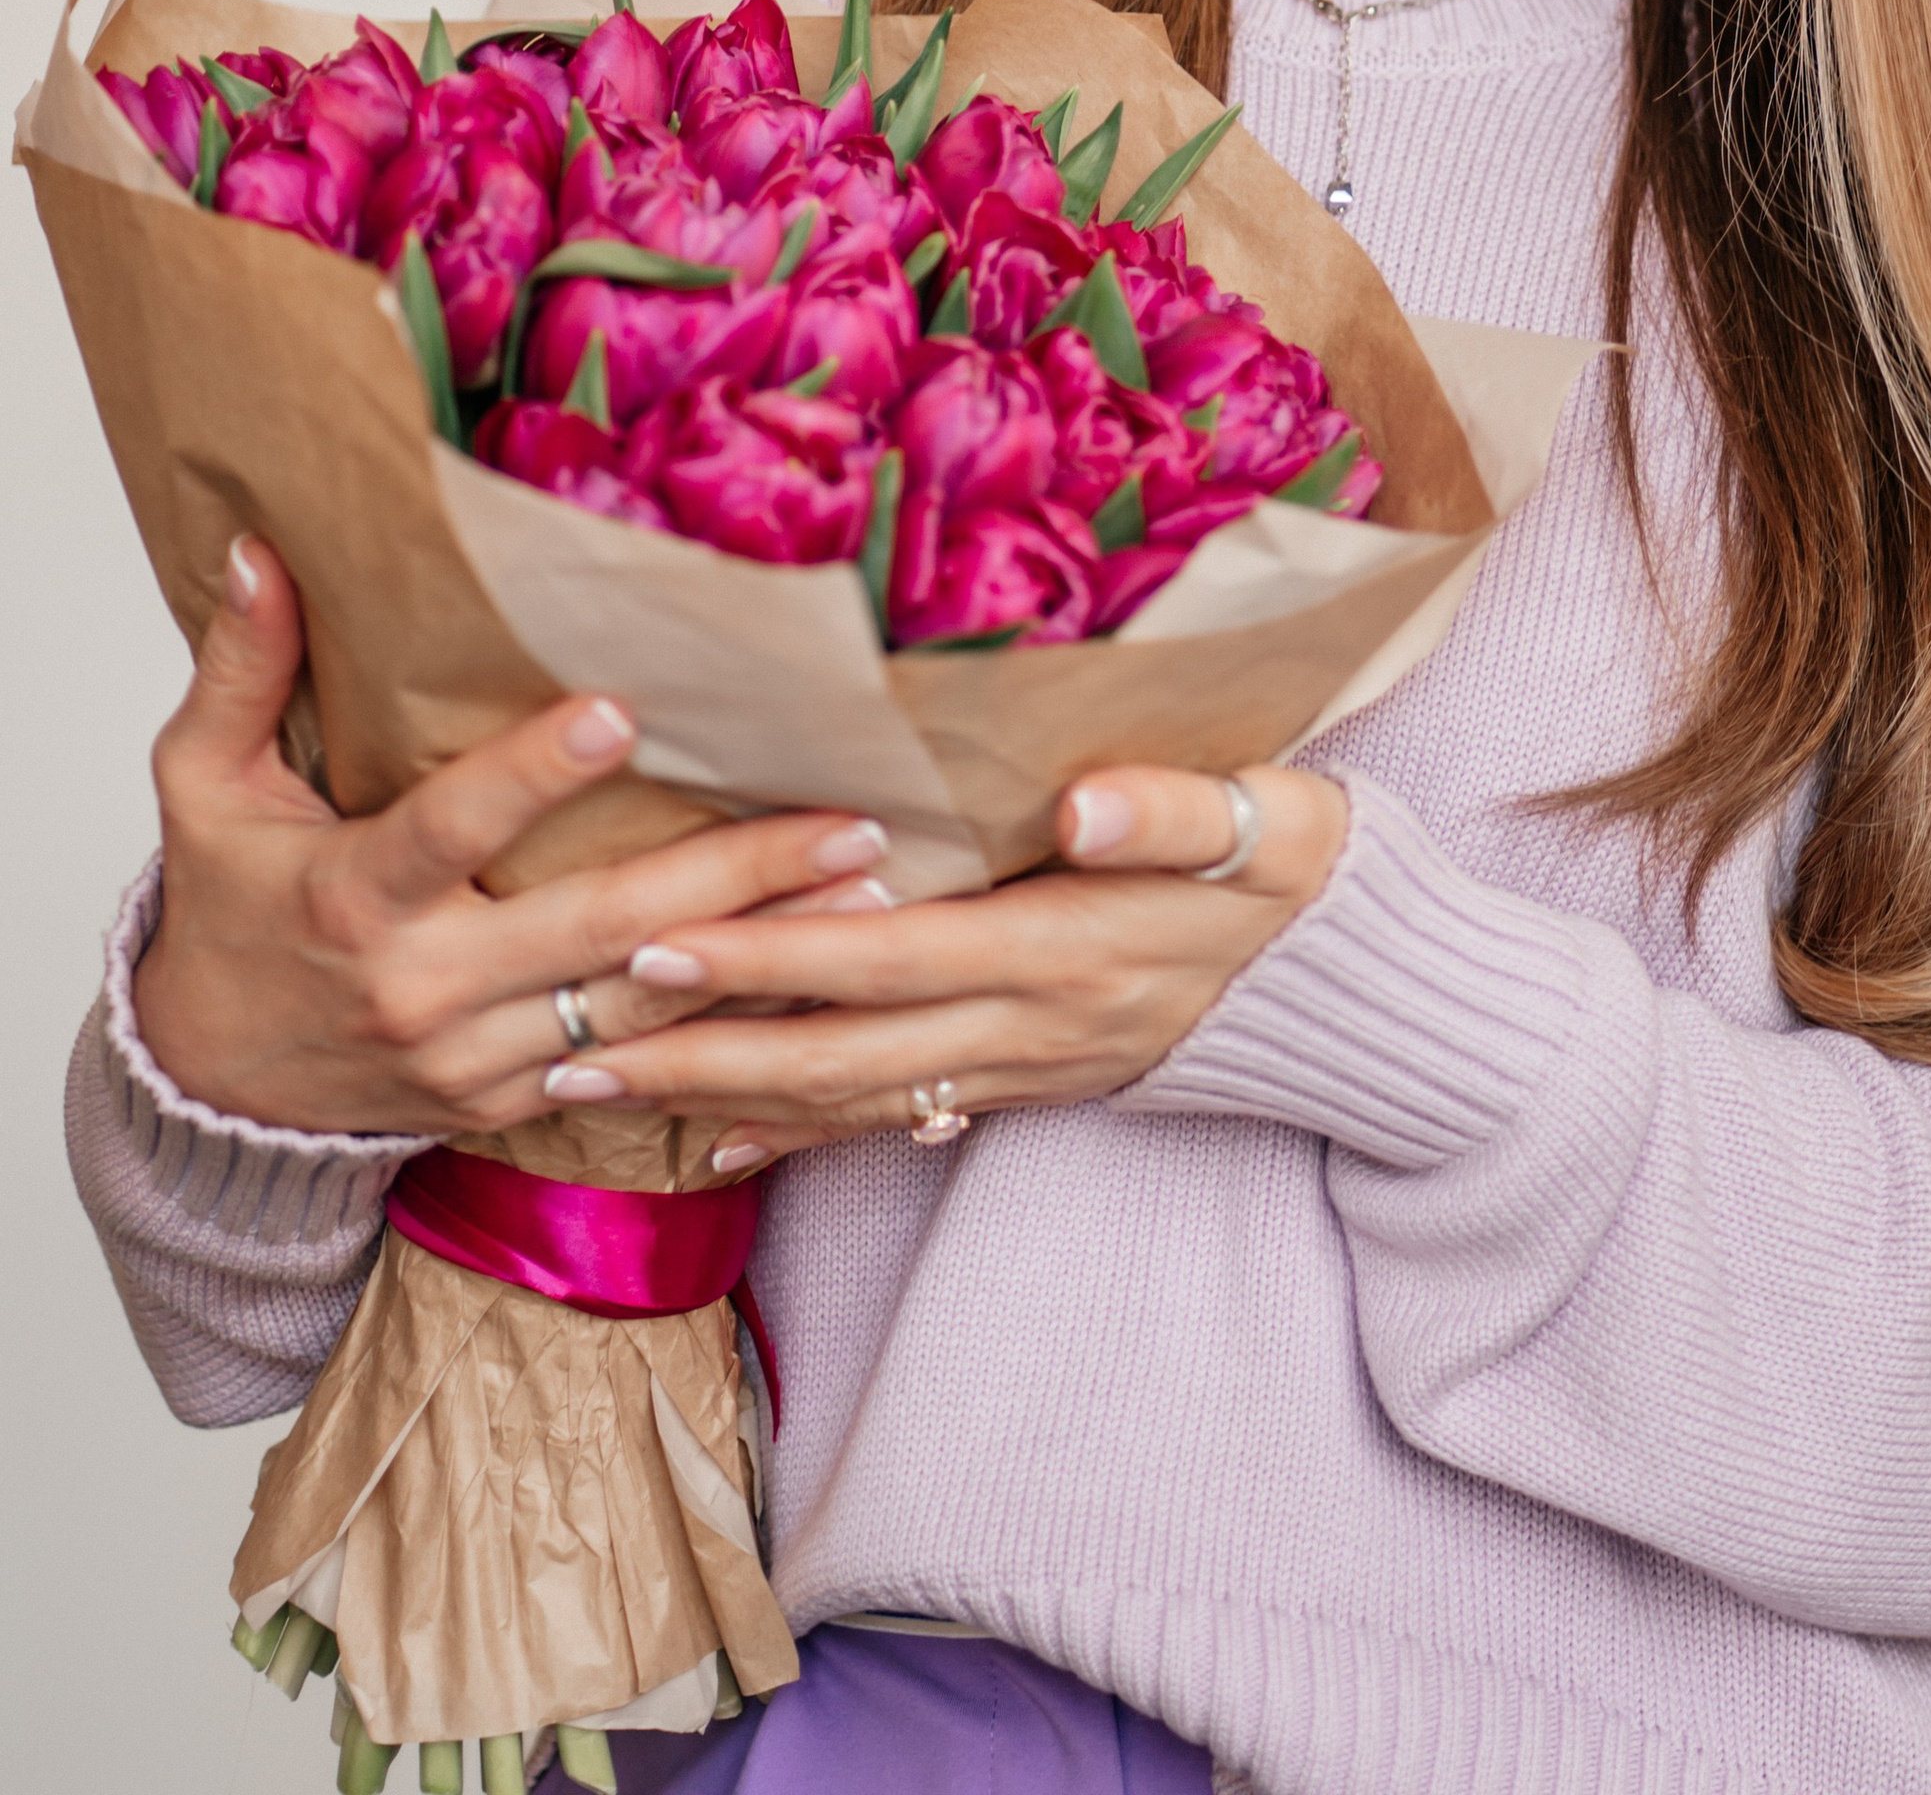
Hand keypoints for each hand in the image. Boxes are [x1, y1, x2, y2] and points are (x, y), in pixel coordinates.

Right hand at [132, 537, 889, 1136]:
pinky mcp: (516, 1102)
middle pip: (599, 928)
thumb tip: (256, 548)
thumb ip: (238, 669)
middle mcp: (426, 988)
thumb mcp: (203, 788)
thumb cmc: (226, 914)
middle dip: (733, 877)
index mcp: (353, 898)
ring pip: (643, 1008)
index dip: (530, 775)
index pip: (451, 828)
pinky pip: (639, 1064)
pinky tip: (819, 975)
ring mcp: (479, 1058)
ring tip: (870, 887)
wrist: (212, 1091)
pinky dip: (729, 1018)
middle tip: (847, 819)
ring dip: (764, 952)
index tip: (619, 711)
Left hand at [532, 762, 1353, 1170]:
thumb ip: (1168, 811)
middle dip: (694, 1053)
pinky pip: (892, 1120)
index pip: (885, 958)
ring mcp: (1020, 1068)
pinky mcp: (1024, 1084)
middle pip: (834, 1053)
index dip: (769, 955)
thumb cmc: (1294, 867)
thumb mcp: (1259, 820)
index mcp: (1060, 949)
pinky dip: (800, 1133)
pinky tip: (720, 1143)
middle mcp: (1025, 1025)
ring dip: (718, 1098)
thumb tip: (1079, 801)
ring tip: (597, 1088)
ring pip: (846, 1100)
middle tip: (563, 1046)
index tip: (658, 941)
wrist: (1353, 985)